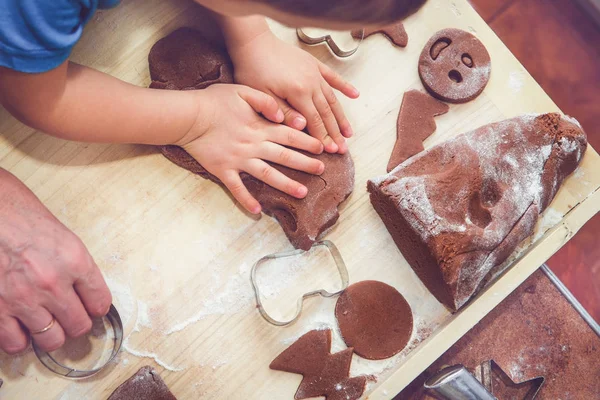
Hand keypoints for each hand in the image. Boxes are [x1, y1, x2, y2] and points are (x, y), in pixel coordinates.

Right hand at [0, 169, 111, 353]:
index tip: (92, 308)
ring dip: (51, 333)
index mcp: (75, 261)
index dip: (97, 307)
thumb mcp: (63, 236)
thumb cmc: (21, 215)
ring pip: (52, 339)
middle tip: (70, 316)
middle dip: (77, 323)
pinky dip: (20, 340)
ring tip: (46, 323)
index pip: (101, 301)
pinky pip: (15, 342)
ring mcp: (24, 298)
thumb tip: (84, 291)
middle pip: (79, 325)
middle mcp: (53, 283)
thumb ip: (75, 266)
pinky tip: (21, 328)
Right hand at [178, 84, 324, 213]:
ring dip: (286, 184)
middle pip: (284, 156)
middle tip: (322, 170)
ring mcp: (239, 160)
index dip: (308, 142)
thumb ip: (266, 101)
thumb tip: (283, 115)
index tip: (322, 148)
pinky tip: (257, 212)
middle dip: (305, 163)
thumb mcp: (243, 90)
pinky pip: (237, 189)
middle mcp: (253, 146)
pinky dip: (246, 200)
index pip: (290, 135)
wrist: (187, 116)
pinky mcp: (223, 170)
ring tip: (303, 193)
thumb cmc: (214, 101)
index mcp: (260, 127)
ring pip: (268, 175)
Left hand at [228, 31, 359, 153]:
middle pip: (327, 113)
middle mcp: (311, 82)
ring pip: (332, 99)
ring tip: (350, 132)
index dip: (324, 137)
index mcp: (298, 92)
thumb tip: (303, 127)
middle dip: (336, 132)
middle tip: (343, 149)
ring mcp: (314, 72)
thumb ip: (284, 112)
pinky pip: (333, 77)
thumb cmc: (253, 69)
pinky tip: (355, 95)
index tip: (332, 151)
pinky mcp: (314, 64)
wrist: (253, 42)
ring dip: (341, 117)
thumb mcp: (263, 95)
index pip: (315, 121)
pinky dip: (344, 86)